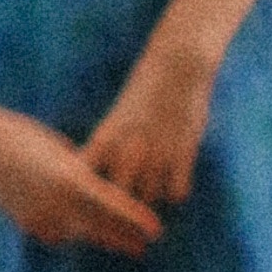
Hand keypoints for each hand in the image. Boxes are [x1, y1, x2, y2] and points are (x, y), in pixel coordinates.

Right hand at [0, 94, 168, 255]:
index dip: (137, 218)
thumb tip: (98, 184)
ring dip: (99, 237)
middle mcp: (57, 202)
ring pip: (78, 234)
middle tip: (144, 246)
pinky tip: (80, 233)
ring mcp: (39, 215)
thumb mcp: (60, 148)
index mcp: (70, 178)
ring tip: (122, 244)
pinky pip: (55, 233)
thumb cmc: (22, 135)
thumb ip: (81, 170)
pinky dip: (70, 232)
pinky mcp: (24, 222)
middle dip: (124, 238)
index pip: (113, 205)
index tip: (157, 230)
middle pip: (100, 227)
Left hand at [79, 33, 219, 211]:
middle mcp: (128, 150)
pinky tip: (175, 183)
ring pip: (148, 198)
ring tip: (152, 192)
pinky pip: (176, 193)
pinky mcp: (183, 155)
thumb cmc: (146, 87)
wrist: (177, 65)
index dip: (88, 191)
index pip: (88, 178)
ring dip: (150, 196)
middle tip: (125, 206)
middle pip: (118, 196)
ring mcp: (156, 154)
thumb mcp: (121, 115)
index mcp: (106, 137)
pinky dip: (176, 191)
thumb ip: (111, 143)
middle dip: (120, 203)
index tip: (90, 195)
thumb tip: (96, 165)